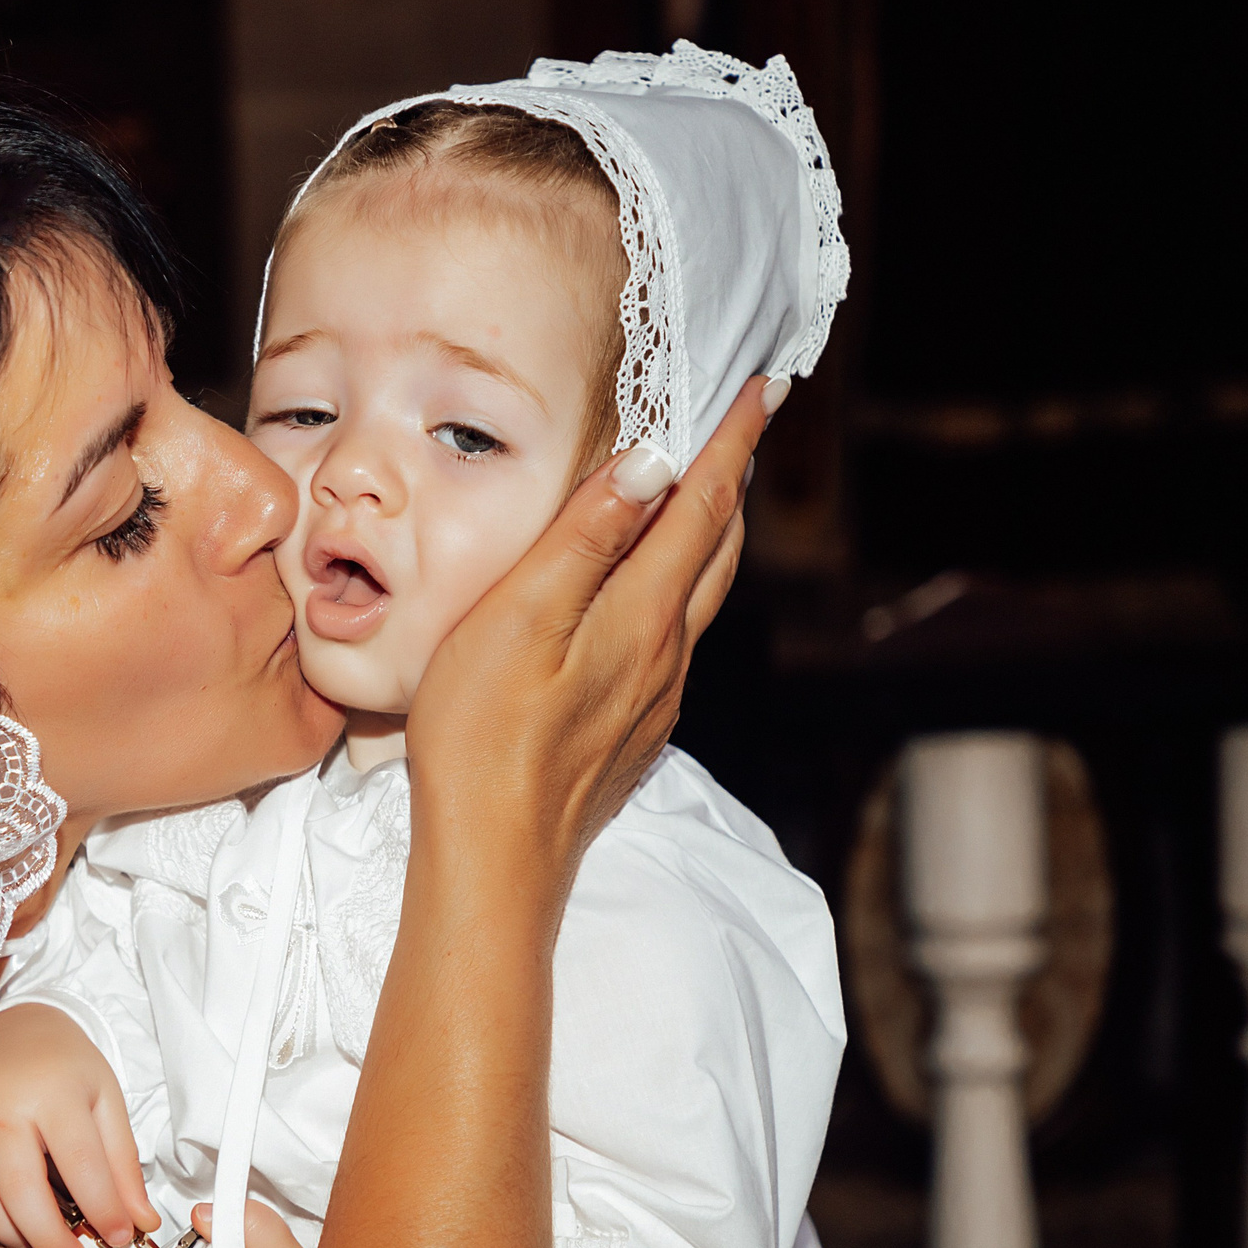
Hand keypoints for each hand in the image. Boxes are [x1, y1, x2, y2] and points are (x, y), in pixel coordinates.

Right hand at [0, 1003, 157, 1247]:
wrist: (11, 1028)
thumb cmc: (64, 1066)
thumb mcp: (106, 1100)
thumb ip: (123, 1162)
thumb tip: (141, 1221)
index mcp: (51, 1093)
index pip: (80, 1166)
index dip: (104, 1210)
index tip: (122, 1239)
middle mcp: (1, 1109)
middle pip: (23, 1191)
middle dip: (51, 1240)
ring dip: (17, 1239)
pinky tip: (15, 1232)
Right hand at [406, 378, 765, 892]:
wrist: (494, 861)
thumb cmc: (483, 738)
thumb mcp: (518, 618)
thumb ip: (586, 539)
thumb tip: (654, 464)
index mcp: (642, 616)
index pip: (703, 506)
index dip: (733, 441)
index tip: (764, 385)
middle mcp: (665, 656)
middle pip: (719, 549)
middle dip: (733, 480)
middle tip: (744, 425)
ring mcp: (652, 700)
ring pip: (702, 596)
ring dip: (711, 534)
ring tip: (708, 493)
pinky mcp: (630, 733)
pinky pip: (673, 639)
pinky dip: (681, 588)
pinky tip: (653, 594)